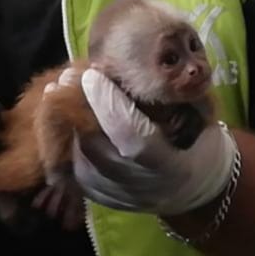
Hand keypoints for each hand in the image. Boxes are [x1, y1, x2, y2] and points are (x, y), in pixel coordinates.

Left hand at [72, 68, 234, 215]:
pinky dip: (62, 136)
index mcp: (171, 166)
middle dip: (78, 107)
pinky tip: (57, 113)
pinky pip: (69, 164)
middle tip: (67, 76)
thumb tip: (131, 62)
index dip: (109, 106)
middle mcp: (138, 186)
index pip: (132, 138)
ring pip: (77, 155)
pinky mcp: (93, 194)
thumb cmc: (196, 142)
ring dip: (63, 120)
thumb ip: (171, 96)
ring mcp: (113, 194)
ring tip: (57, 90)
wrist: (190, 187)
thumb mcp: (197, 119)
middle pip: (96, 146)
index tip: (93, 75)